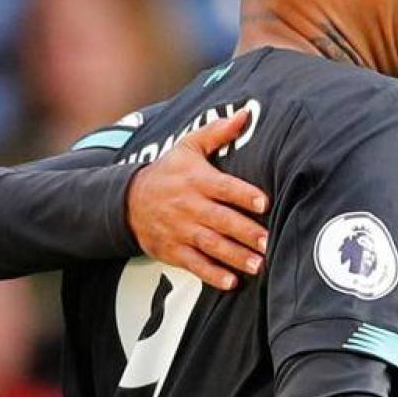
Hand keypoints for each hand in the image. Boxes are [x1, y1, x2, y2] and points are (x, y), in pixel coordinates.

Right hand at [126, 109, 269, 289]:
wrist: (128, 201)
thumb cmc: (169, 171)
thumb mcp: (188, 146)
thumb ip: (218, 132)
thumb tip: (245, 114)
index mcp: (196, 180)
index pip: (224, 187)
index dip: (244, 195)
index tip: (264, 203)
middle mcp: (189, 206)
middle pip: (220, 220)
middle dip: (245, 232)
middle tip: (269, 241)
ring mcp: (180, 230)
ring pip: (210, 245)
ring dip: (235, 256)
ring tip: (258, 265)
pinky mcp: (173, 250)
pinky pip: (194, 265)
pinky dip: (212, 274)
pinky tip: (231, 282)